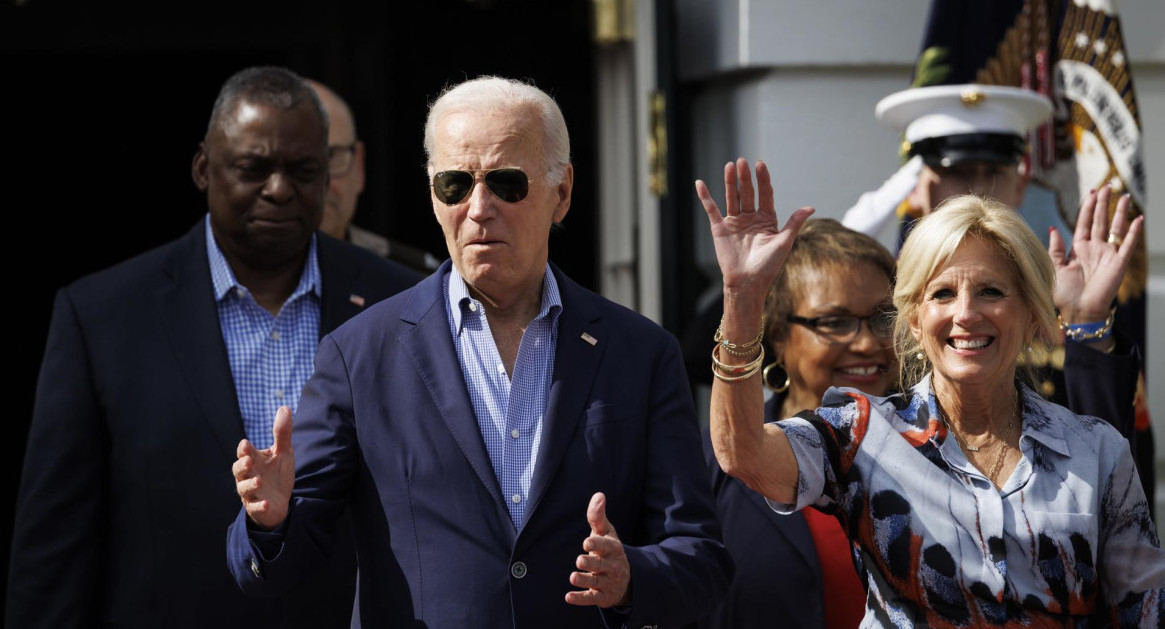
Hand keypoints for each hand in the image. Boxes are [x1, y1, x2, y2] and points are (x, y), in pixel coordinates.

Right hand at [233, 406, 295, 529]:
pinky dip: (259, 506)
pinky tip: (266, 503)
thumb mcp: (282, 452)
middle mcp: (248, 476)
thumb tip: (284, 407)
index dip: (244, 450)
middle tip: (249, 461)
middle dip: (242, 465)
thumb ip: (282, 433)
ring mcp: (251, 492)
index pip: (244, 453)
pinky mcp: (257, 507)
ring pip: (244, 489)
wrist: (279, 501)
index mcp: (253, 461)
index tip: (246, 444)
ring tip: (259, 480)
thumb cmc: (277, 474)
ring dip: (250, 484)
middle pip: (238, 470)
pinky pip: (255, 507)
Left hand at [565, 492, 630, 607]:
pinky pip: (591, 598)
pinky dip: (580, 599)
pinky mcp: (602, 596)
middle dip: (591, 563)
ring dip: (585, 580)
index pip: (606, 546)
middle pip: (601, 565)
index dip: (596, 544)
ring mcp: (608, 582)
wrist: (626, 579)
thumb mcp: (606, 532)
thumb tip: (599, 494)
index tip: (587, 542)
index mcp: (613, 548)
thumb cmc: (609, 550)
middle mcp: (612, 566)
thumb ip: (598, 516)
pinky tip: (568, 597)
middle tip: (579, 560)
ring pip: (596, 582)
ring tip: (573, 577)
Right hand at [695, 158, 813, 298]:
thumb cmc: (768, 266)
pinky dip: (705, 197)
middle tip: (742, 162)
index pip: (765, 194)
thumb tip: (811, 207)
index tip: (760, 165)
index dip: (763, 179)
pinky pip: (712, 210)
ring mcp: (734, 222)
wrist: (747, 283)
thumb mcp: (784, 242)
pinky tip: (700, 183)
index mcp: (766, 219)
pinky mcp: (720, 229)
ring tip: (730, 165)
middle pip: (748, 192)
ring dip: (729, 182)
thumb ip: (794, 223)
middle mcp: (750, 218)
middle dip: (745, 177)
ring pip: (732, 197)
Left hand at [1048, 185, 1142, 326]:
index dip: (1088, 208)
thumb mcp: (1054, 268)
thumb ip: (1055, 249)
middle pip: (1100, 221)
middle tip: (1107, 186)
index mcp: (1078, 249)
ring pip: (1115, 228)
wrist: (1079, 312)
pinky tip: (1138, 218)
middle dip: (1103, 204)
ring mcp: (1108, 255)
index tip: (1092, 192)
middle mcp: (1095, 249)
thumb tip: (1053, 228)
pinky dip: (1133, 232)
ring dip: (1119, 212)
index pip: (1084, 223)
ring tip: (1124, 196)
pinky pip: (1128, 244)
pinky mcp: (1119, 263)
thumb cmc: (1064, 294)